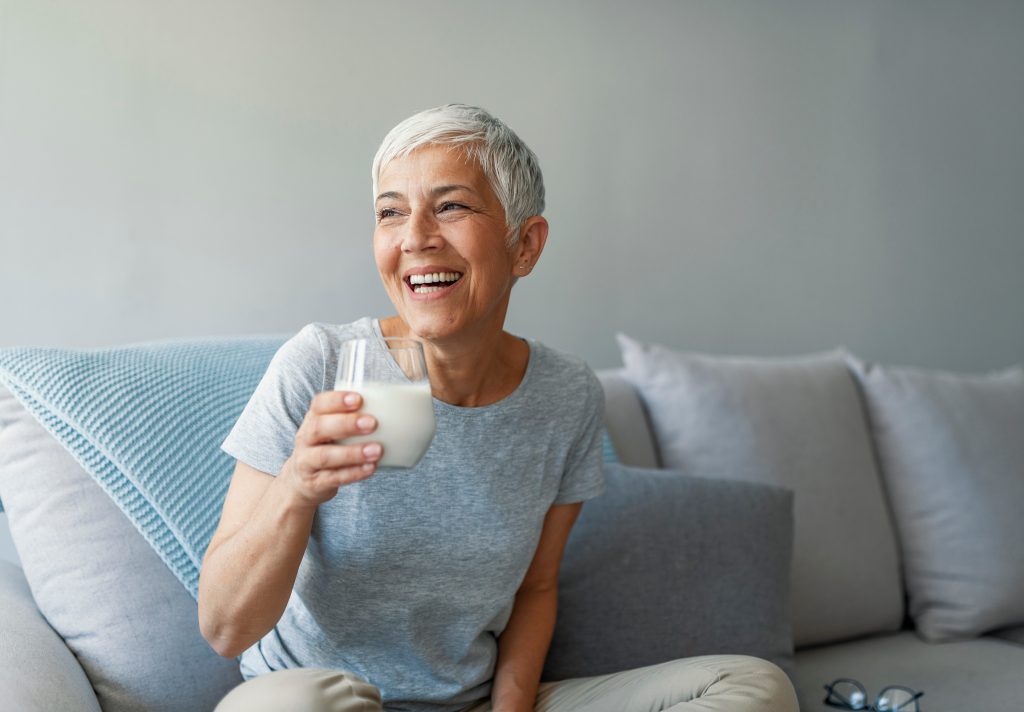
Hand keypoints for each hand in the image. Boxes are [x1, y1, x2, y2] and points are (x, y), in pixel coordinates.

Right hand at [280, 391, 381, 506]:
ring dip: (353, 453)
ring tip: (377, 450)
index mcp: (312, 419)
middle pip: (319, 428)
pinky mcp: (315, 483)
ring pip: (325, 456)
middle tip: (372, 423)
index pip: (319, 404)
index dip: (336, 400)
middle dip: (346, 424)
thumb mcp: (331, 428)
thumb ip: (354, 417)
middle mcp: (306, 439)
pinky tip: (371, 468)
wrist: (302, 481)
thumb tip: (398, 407)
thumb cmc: (328, 446)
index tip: (358, 399)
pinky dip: (353, 473)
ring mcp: (307, 462)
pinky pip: (333, 478)